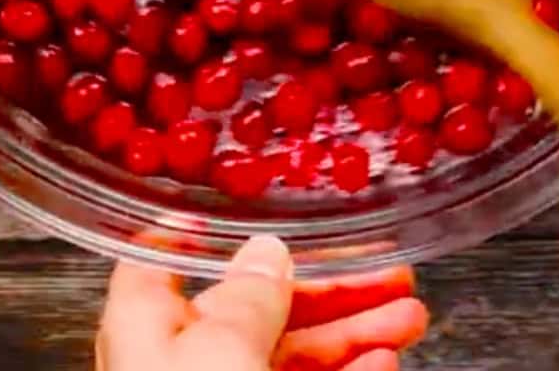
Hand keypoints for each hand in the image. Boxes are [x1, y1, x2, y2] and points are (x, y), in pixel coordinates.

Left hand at [95, 234, 427, 370]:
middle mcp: (184, 370)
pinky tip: (387, 363)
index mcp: (147, 335)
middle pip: (256, 311)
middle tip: (387, 268)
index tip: (248, 205)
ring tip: (412, 309)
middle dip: (328, 287)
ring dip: (355, 330)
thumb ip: (247, 300)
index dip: (199, 232)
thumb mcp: (219, 358)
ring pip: (293, 358)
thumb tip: (265, 252)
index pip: (160, 265)